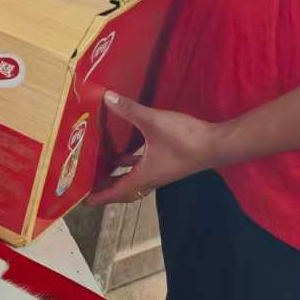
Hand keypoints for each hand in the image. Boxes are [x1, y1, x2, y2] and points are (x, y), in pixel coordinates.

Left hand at [87, 91, 225, 206]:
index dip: (98, 197)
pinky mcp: (167, 163)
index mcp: (143, 176)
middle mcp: (150, 179)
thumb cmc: (185, 139)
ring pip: (133, 180)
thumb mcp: (153, 122)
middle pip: (123, 190)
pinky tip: (124, 153)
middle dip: (105, 189)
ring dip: (117, 177)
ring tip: (100, 170)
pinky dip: (130, 164)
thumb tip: (107, 97)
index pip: (115, 192)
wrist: (216, 144)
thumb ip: (129, 110)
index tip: (83, 201)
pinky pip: (142, 168)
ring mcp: (160, 172)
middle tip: (87, 185)